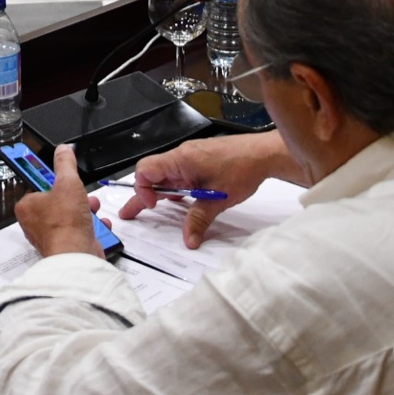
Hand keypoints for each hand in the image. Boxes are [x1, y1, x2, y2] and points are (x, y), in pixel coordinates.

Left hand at [13, 144, 105, 259]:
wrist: (76, 255)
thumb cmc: (66, 222)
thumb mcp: (68, 182)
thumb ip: (65, 164)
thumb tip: (63, 150)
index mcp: (27, 206)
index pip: (38, 185)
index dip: (54, 180)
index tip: (61, 176)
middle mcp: (35, 223)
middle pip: (57, 201)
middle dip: (75, 196)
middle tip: (81, 194)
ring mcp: (50, 237)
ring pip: (69, 216)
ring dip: (86, 210)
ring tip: (93, 208)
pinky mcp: (65, 247)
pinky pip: (78, 232)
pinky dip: (90, 227)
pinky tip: (99, 225)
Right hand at [117, 132, 278, 247]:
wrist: (263, 154)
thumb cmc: (242, 168)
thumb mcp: (217, 200)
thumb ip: (198, 220)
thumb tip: (188, 240)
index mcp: (181, 159)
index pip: (146, 170)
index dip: (142, 189)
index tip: (154, 206)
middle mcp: (182, 155)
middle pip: (152, 173)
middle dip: (142, 195)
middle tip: (130, 214)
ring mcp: (191, 157)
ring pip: (166, 174)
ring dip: (160, 191)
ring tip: (153, 209)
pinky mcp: (201, 160)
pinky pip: (180, 173)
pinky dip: (176, 187)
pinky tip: (181, 200)